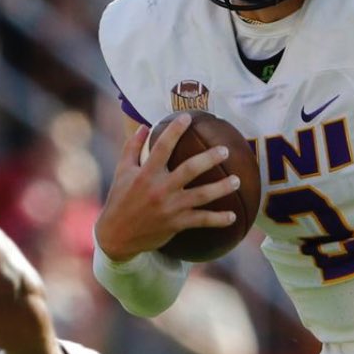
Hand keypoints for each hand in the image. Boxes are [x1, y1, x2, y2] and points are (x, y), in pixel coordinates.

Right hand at [94, 115, 237, 261]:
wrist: (117, 235)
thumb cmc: (119, 200)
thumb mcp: (122, 172)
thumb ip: (132, 148)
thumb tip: (144, 126)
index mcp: (146, 174)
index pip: (162, 147)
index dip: (175, 131)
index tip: (187, 118)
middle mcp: (160, 189)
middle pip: (190, 170)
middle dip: (210, 158)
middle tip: (225, 150)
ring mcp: (170, 208)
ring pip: (202, 195)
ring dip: (222, 188)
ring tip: (237, 180)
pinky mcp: (176, 224)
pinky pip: (202, 220)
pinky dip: (218, 219)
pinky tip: (233, 216)